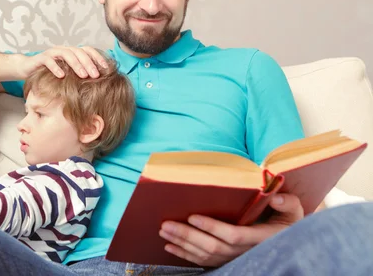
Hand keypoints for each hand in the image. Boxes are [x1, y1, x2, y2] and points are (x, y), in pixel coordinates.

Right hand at [18, 46, 108, 78]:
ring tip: (83, 76)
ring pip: (67, 54)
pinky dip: (56, 67)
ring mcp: (52, 53)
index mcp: (71, 53)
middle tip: (96, 76)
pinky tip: (61, 76)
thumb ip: (78, 75)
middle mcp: (63, 50)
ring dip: (76, 64)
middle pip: (79, 52)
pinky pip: (49, 60)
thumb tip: (98, 84)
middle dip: (89, 63)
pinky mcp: (40, 58)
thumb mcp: (66, 75)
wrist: (27, 69)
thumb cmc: (49, 74)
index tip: (106, 69)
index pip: (87, 50)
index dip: (97, 58)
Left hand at [159, 193, 303, 266]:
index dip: (212, 227)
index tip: (192, 216)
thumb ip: (286, 202)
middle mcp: (246, 251)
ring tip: (164, 232)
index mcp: (261, 237)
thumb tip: (274, 196)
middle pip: (213, 247)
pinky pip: (203, 262)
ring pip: (205, 255)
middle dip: (188, 236)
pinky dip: (185, 255)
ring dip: (182, 244)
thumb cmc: (288, 220)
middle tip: (166, 224)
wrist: (288, 240)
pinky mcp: (227, 261)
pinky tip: (170, 247)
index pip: (233, 235)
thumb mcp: (294, 210)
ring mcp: (235, 259)